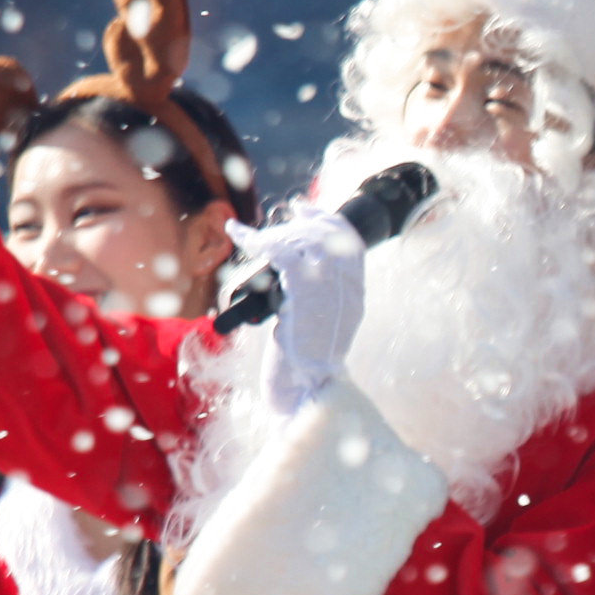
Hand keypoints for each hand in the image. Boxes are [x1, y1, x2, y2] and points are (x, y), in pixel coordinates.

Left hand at [226, 209, 367, 414]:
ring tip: (252, 237)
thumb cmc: (305, 365)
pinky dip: (256, 239)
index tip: (304, 208)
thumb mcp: (317, 326)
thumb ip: (316, 299)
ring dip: (275, 233)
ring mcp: (331, 288)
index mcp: (354, 294)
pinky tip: (240, 235)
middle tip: (274, 224)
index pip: (348, 242)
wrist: (310, 387)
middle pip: (327, 234)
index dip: (325, 219)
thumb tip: (290, 275)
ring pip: (304, 240)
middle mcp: (348, 287)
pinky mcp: (306, 291)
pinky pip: (281, 252)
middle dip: (298, 222)